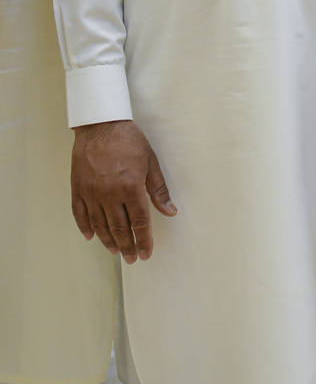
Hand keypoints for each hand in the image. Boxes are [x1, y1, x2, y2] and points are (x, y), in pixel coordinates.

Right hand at [71, 120, 176, 263]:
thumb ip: (159, 190)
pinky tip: (91, 236)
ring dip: (108, 240)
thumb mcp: (151, 162)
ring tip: (116, 251)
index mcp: (131, 188)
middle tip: (132, 259)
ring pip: (99, 224)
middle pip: (119, 228)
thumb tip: (170, 211)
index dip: (144, 240)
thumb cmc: (129, 141)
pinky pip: (80, 213)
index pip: (140, 222)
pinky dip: (85, 227)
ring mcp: (91, 192)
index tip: (146, 253)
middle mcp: (109, 194)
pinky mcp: (78, 188)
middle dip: (127, 246)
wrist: (101, 124)